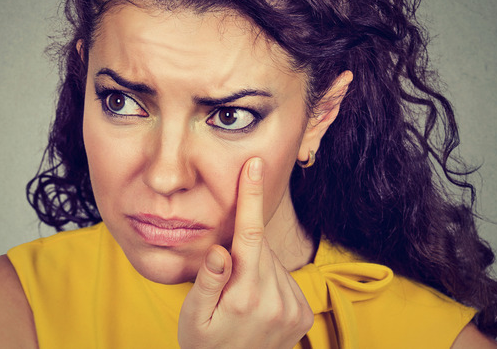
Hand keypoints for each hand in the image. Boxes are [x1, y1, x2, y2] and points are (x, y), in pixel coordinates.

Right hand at [178, 158, 313, 347]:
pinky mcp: (303, 315)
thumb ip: (206, 282)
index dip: (251, 198)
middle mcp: (275, 301)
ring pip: (272, 263)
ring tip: (238, 299)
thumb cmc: (204, 346)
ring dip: (256, 267)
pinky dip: (268, 281)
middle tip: (224, 277)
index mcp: (245, 297)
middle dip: (243, 249)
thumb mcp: (193, 318)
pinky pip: (284, 279)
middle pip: (260, 248)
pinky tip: (255, 305)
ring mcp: (293, 309)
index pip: (250, 235)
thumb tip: (219, 250)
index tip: (254, 166)